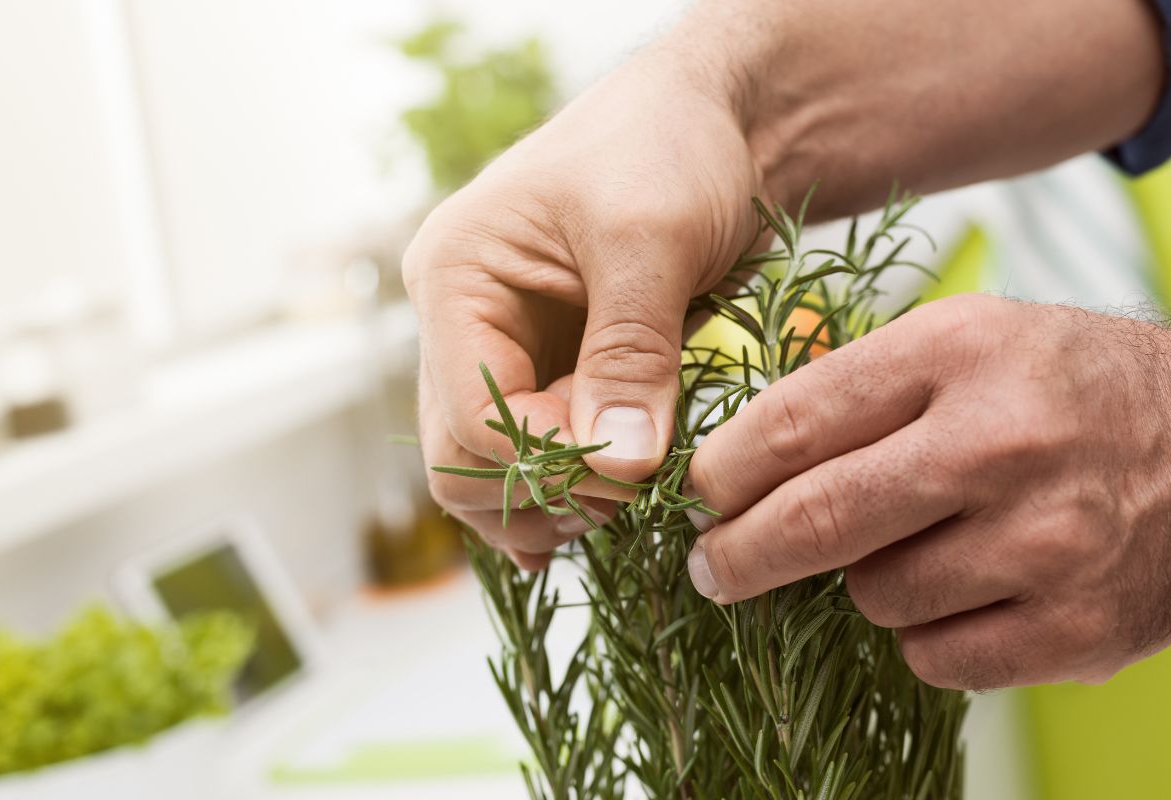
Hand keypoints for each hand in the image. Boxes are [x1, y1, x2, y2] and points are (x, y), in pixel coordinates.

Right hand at [403, 49, 764, 567]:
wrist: (715, 120)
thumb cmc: (670, 145)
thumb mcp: (651, 237)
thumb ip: (631, 351)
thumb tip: (622, 466)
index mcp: (455, 279)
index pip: (471, 417)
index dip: (551, 463)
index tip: (637, 473)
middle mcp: (462, 323)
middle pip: (460, 458)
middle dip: (541, 493)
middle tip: (629, 499)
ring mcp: (504, 351)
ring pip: (491, 470)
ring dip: (553, 503)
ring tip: (629, 504)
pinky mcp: (551, 370)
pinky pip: (536, 454)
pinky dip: (566, 492)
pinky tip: (605, 518)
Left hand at [686, 294, 1170, 688]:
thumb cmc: (1065, 389)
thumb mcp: (964, 341)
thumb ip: (854, 389)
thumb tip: (735, 463)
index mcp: (959, 352)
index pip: (796, 423)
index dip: (723, 471)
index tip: (698, 497)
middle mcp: (1003, 442)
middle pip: (818, 520)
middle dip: (739, 553)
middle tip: (712, 565)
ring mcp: (1047, 542)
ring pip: (875, 596)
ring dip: (865, 581)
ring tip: (915, 544)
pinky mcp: (1078, 626)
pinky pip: (935, 657)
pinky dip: (925, 632)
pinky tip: (962, 589)